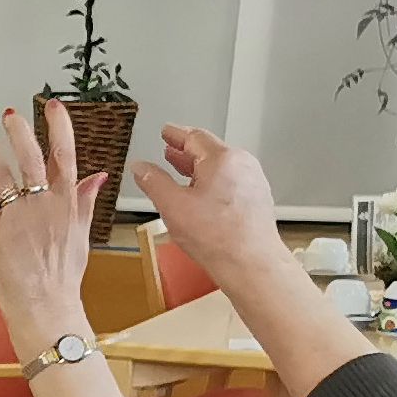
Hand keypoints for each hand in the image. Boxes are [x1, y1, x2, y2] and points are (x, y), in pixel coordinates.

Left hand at [0, 102, 102, 358]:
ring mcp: (17, 218)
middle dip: (20, 131)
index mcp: (66, 204)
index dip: (59, 128)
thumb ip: (84, 201)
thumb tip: (97, 176)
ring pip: (1, 173)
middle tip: (10, 114)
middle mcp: (42, 206)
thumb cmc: (63, 277)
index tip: (53, 108)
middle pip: (31, 158)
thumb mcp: (81, 235)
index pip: (66, 156)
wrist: (46, 307)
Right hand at [128, 124, 289, 282]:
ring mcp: (252, 182)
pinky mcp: (257, 199)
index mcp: (222, 159)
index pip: (194, 136)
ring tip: (182, 173)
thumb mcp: (172, 206)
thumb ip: (153, 182)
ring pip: (221, 168)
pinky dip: (213, 183)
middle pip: (210, 151)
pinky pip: (231, 182)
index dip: (175, 134)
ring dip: (199, 169)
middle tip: (171, 151)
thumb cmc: (219, 238)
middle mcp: (242, 165)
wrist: (251, 264)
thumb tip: (140, 168)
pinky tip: (202, 198)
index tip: (167, 132)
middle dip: (186, 152)